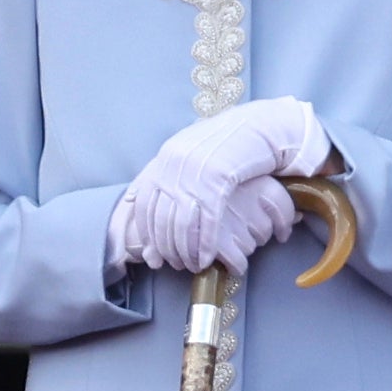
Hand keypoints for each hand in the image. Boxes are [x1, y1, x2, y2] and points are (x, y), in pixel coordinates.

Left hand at [113, 97, 329, 273]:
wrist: (260, 125)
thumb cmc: (228, 143)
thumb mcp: (189, 153)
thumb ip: (165, 175)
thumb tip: (131, 199)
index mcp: (167, 157)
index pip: (145, 202)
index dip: (148, 233)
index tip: (153, 254)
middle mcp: (175, 163)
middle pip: (162, 217)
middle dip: (167, 247)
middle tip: (175, 265)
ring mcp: (196, 171)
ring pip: (182, 223)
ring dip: (186, 251)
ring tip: (193, 265)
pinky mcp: (219, 179)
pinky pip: (207, 221)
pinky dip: (205, 244)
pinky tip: (207, 258)